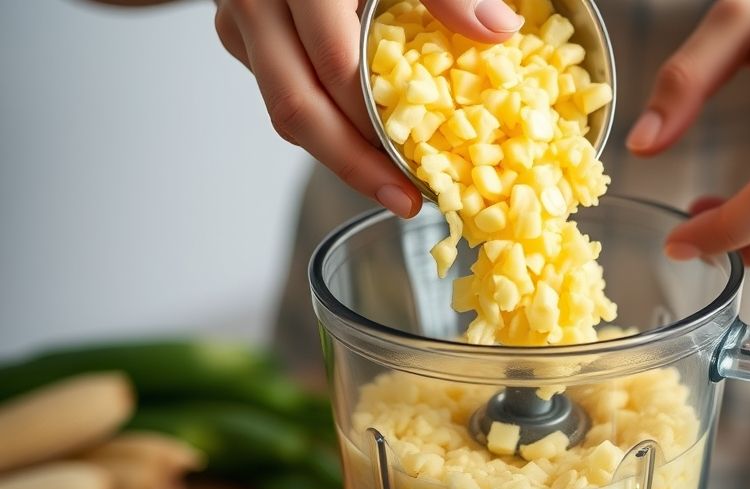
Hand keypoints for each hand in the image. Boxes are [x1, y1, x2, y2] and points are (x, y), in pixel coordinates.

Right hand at [213, 0, 523, 217]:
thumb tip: (498, 32)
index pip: (336, 70)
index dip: (375, 128)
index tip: (418, 169)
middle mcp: (257, 6)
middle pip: (294, 107)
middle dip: (352, 166)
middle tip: (403, 200)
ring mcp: (241, 23)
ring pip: (283, 106)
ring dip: (337, 150)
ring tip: (390, 182)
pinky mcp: (243, 35)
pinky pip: (282, 89)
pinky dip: (324, 120)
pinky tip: (363, 141)